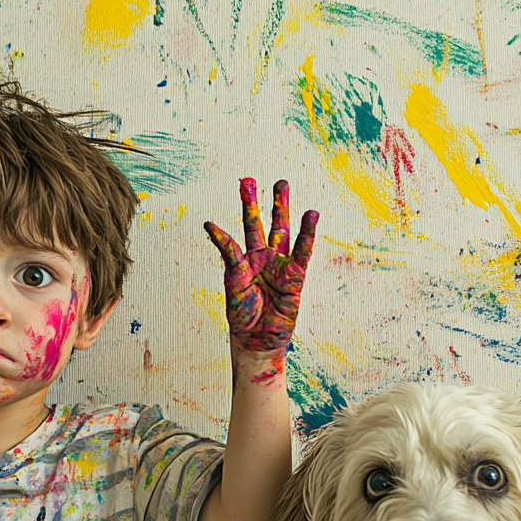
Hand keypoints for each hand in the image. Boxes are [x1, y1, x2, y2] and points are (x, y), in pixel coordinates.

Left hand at [204, 178, 317, 354]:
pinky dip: (306, 236)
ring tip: (287, 187)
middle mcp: (267, 259)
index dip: (248, 205)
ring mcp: (282, 267)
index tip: (245, 183)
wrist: (255, 340)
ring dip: (287, 211)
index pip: (250, 226)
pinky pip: (302, 253)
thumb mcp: (232, 279)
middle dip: (272, 202)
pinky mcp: (296, 278)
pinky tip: (311, 217)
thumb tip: (209, 223)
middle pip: (270, 224)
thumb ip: (227, 251)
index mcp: (249, 259)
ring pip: (286, 233)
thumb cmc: (241, 314)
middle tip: (278, 181)